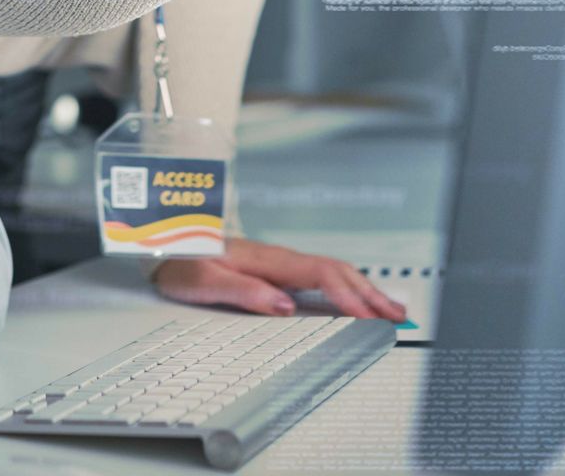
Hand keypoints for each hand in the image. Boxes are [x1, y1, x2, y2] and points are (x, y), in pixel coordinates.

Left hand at [153, 235, 406, 321]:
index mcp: (267, 259)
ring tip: (391, 308)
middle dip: (369, 292)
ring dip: (364, 289)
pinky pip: (321, 277)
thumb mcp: (206, 283)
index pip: (319, 275)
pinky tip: (357, 299)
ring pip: (333, 271)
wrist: (165, 247)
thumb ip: (245, 293)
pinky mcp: (278, 270)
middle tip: (398, 315)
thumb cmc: (183, 265)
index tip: (368, 317)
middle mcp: (279, 258)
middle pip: (336, 271)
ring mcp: (281, 262)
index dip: (347, 296)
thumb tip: (285, 307)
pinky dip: (347, 287)